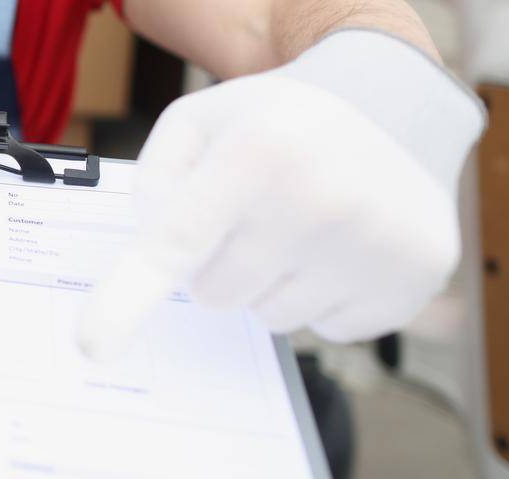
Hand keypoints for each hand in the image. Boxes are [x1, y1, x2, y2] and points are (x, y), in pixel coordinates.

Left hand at [78, 31, 483, 356]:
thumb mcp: (197, 123)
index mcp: (259, 152)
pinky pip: (330, 328)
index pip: (179, 241)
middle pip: (216, 293)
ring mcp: (378, 242)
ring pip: (272, 317)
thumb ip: (152, 185)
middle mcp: (324, 198)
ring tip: (304, 222)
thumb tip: (151, 258)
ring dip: (274, 283)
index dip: (129, 298)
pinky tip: (344, 244)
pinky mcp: (416, 277)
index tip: (92, 344)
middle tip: (254, 214)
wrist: (393, 104)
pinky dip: (326, 296)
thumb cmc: (273, 122)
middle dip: (220, 265)